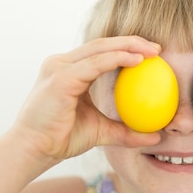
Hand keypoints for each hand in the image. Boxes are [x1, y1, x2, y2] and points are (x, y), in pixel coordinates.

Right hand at [13, 36, 161, 162]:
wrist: (34, 150)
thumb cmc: (62, 140)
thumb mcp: (102, 132)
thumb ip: (127, 132)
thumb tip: (156, 136)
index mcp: (70, 71)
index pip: (102, 52)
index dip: (127, 48)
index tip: (153, 54)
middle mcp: (62, 64)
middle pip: (102, 44)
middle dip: (132, 42)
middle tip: (158, 49)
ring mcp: (59, 68)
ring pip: (100, 49)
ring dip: (128, 46)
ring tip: (152, 51)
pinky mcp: (60, 78)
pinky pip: (94, 64)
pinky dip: (117, 59)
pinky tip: (136, 60)